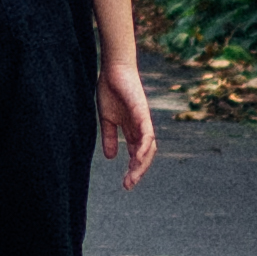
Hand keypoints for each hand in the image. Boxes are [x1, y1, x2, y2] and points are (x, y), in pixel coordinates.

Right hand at [99, 56, 155, 185]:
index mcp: (132, 130)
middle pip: (146, 154)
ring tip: (132, 176)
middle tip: (128, 185)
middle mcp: (141, 128)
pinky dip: (144, 146)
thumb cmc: (110, 90)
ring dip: (142, 163)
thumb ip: (110, 137)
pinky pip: (147, 133)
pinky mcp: (142, 113)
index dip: (133, 170)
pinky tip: (137, 158)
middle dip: (138, 171)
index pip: (137, 154)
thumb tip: (111, 158)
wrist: (113, 70)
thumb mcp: (107, 119)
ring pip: (149, 147)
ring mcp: (143, 121)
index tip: (125, 184)